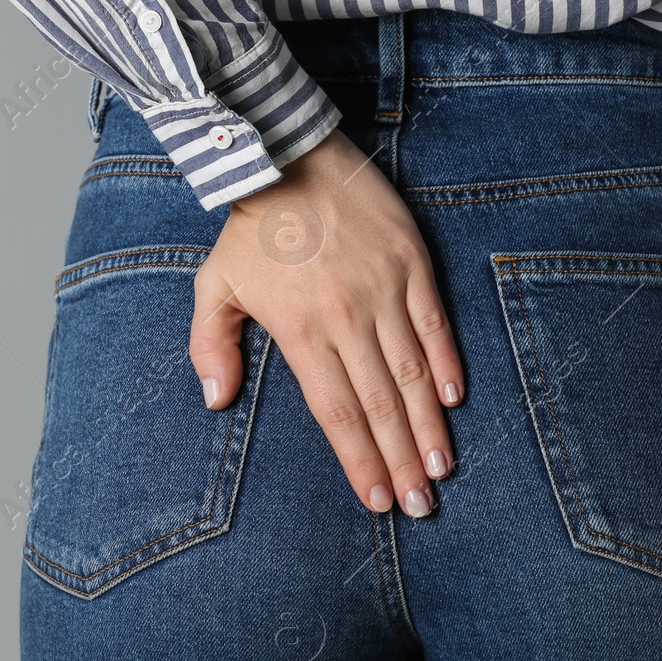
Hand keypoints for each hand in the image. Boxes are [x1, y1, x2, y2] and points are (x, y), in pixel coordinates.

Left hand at [188, 128, 464, 516]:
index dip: (358, 460)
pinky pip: (434, 322)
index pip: (336, 412)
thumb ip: (209, 345)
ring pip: (412, 372)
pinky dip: (445, 362)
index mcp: (300, 330)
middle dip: (401, 461)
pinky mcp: (411, 262)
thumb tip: (216, 401)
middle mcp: (346, 317)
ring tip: (440, 470)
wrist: (287, 154)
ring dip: (428, 427)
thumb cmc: (250, 227)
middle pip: (380, 405)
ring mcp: (383, 289)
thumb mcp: (214, 284)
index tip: (376, 499)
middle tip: (420, 506)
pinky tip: (452, 400)